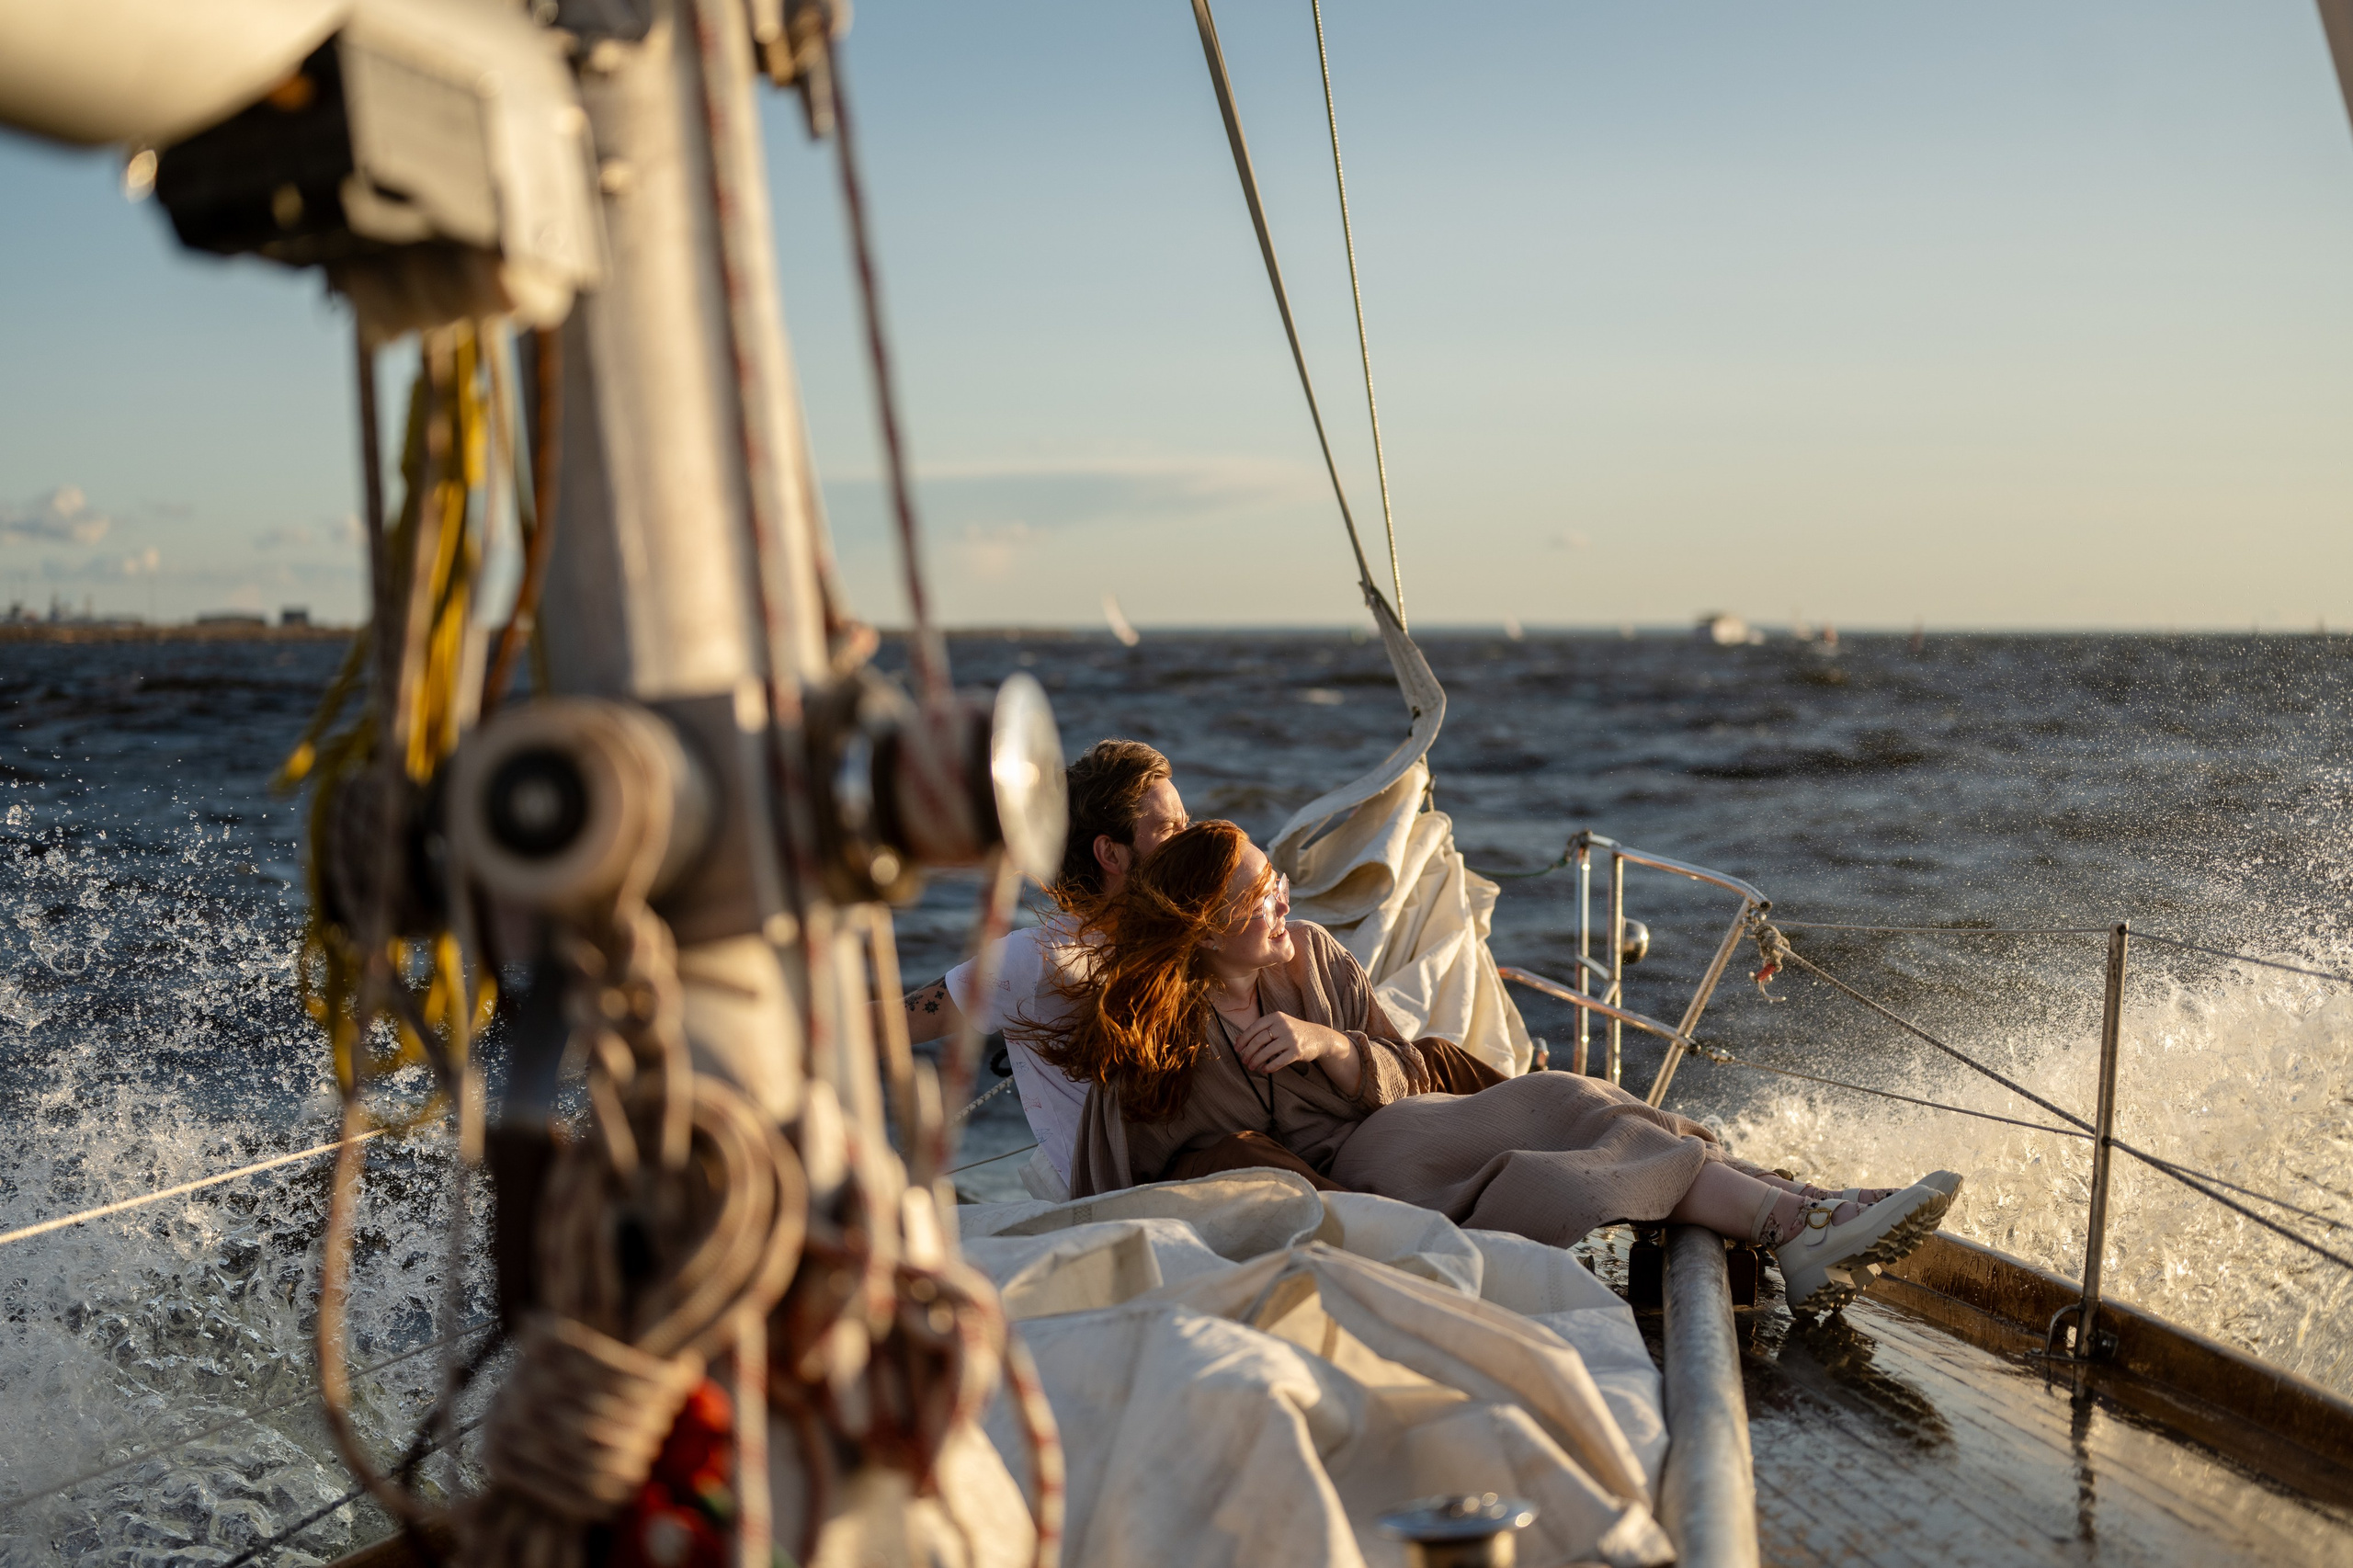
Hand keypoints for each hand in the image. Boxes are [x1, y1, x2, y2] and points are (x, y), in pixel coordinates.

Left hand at [1231, 1011, 1360, 1095]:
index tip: (1237, 1049)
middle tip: (1244, 1061)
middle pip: (1259, 1040)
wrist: (1319, 1037)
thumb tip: (1238, 1040)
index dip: (1243, 1039)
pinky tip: (1265, 1070)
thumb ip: (1260, 1030)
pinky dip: (1269, 1067)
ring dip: (1256, 1061)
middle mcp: (1283, 1025)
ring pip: (1267, 1051)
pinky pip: (1279, 1061)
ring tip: (1252, 1067)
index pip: (1254, 1028)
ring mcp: (1291, 1038)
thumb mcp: (1278, 1025)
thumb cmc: (1293, 1032)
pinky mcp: (1297, 1051)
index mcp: (1276, 1017)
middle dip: (1248, 1052)